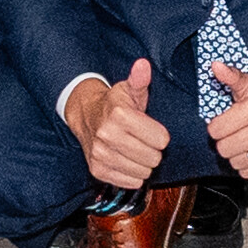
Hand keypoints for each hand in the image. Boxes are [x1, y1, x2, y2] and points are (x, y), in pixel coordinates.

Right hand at [65, 56, 170, 190]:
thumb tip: (143, 65)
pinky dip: (132, 174)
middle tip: (143, 140)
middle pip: (153, 158)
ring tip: (135, 150)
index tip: (151, 129)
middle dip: (153, 150)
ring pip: (143, 172)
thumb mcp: (129, 90)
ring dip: (143, 163)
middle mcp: (107, 136)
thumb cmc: (114, 104)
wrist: (86, 115)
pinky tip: (127, 160)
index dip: (160, 135)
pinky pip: (130, 182)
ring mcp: (101, 155)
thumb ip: (140, 79)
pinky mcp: (98, 170)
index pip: (161, 139)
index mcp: (119, 115)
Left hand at [200, 61, 247, 181]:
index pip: (215, 130)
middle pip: (224, 148)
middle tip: (235, 133)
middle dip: (225, 141)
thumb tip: (215, 66)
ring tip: (246, 142)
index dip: (217, 127)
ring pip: (235, 162)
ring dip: (237, 154)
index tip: (225, 123)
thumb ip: (231, 76)